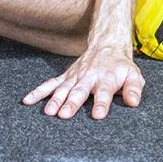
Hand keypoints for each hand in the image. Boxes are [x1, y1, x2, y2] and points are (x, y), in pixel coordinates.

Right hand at [21, 43, 144, 119]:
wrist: (107, 46)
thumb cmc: (120, 67)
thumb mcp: (133, 75)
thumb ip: (134, 88)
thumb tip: (134, 102)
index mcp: (106, 78)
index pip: (104, 92)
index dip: (101, 104)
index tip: (98, 116)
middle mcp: (88, 77)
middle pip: (80, 91)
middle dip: (72, 102)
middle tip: (64, 115)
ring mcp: (75, 77)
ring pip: (63, 88)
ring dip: (55, 99)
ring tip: (48, 112)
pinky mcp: (65, 77)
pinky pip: (50, 84)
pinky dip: (39, 92)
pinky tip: (28, 100)